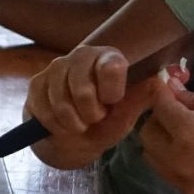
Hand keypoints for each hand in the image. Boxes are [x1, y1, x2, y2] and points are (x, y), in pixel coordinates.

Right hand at [24, 45, 167, 167]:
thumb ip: (139, 100)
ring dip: (73, 123)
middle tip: (95, 118)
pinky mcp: (36, 83)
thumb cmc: (105, 123)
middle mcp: (81, 56)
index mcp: (108, 58)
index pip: (112, 67)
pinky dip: (55, 126)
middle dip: (90, 114)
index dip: (111, 92)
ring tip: (79, 123)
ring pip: (62, 103)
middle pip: (83, 90)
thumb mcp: (126, 117)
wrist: (74, 137)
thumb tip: (156, 82)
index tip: (111, 103)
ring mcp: (56, 68)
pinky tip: (62, 124)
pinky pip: (45, 111)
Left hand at [141, 85, 193, 193]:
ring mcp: (181, 182)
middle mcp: (177, 160)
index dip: (161, 93)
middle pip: (146, 134)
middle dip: (158, 118)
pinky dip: (171, 159)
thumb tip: (170, 90)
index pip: (159, 107)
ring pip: (151, 156)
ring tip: (186, 132)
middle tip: (179, 110)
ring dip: (161, 140)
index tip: (166, 84)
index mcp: (188, 133)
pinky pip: (167, 173)